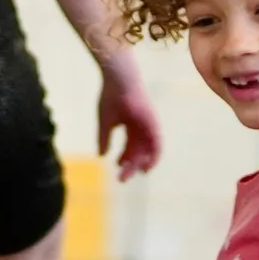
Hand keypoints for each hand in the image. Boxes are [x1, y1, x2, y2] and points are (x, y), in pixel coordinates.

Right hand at [97, 65, 159, 181]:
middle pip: (138, 150)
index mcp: (130, 124)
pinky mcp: (153, 123)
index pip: (130, 146)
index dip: (125, 158)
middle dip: (130, 165)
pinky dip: (154, 155)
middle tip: (121, 178)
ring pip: (148, 149)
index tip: (118, 168)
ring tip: (138, 174)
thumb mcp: (105, 121)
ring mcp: (148, 125)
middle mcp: (141, 126)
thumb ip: (104, 138)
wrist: (119, 80)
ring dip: (144, 163)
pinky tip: (148, 165)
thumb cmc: (111, 97)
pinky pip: (157, 143)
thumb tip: (101, 155)